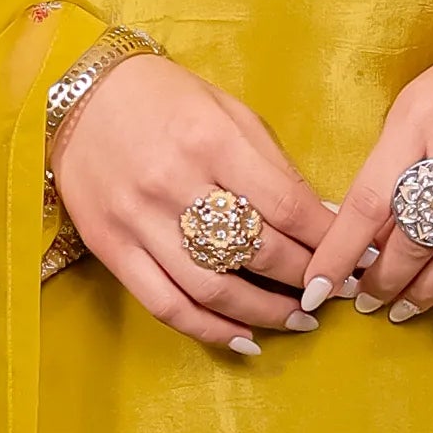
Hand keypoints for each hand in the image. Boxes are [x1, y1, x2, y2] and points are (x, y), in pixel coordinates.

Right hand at [52, 51, 331, 355]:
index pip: (286, 205)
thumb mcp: (227, 111)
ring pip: (214, 288)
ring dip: (265, 314)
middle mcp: (174, 183)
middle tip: (334, 293)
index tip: (354, 258)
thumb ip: (273, 165)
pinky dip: (208, 329)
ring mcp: (139, 220)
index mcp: (210, 140)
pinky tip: (243, 338)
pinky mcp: (112, 248)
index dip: (327, 240)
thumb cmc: (164, 98)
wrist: (78, 94)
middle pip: (255, 251)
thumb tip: (324, 219)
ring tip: (299, 320)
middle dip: (305, 279)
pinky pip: (166, 304)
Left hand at [299, 0, 432, 328]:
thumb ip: (394, 156)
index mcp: (419, 116)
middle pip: (412, 236)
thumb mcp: (423, 97)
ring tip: (404, 310)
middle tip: (366, 304)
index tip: (318, 287)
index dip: (339, 253)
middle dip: (382, 282)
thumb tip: (361, 231)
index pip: (368, 200)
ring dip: (426, 293)